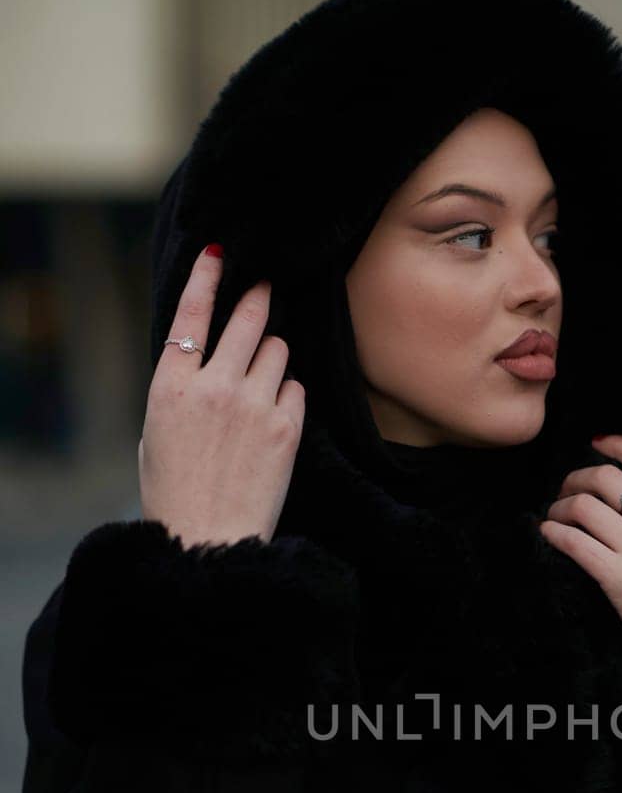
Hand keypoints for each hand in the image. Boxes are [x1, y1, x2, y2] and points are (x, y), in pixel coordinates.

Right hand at [138, 246, 305, 548]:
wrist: (208, 541)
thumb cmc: (174, 494)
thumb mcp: (155, 436)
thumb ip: (179, 394)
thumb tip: (201, 368)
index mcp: (170, 385)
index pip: (192, 313)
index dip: (206, 276)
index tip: (219, 251)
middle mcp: (213, 386)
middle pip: (247, 319)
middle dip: (258, 298)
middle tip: (266, 288)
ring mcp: (253, 405)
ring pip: (278, 351)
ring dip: (273, 357)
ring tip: (263, 379)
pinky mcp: (285, 428)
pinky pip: (295, 388)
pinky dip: (287, 394)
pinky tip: (275, 415)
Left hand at [539, 434, 621, 655]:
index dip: (619, 444)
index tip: (597, 442)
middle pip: (608, 478)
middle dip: (577, 477)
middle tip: (566, 489)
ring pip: (584, 506)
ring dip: (559, 508)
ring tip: (554, 517)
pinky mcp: (620, 579)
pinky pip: (574, 542)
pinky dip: (554, 533)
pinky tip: (548, 534)